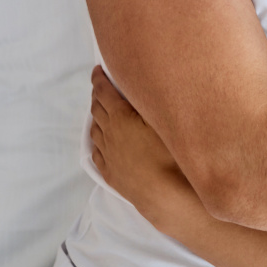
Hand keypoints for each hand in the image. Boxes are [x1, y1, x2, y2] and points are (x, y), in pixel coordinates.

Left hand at [89, 66, 202, 229]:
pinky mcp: (111, 174)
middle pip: (97, 110)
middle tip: (101, 86)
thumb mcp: (165, 121)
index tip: (97, 70)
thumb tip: (145, 84)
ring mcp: (108, 156)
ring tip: (101, 111)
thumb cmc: (171, 155)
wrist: (166, 196)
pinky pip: (98, 152)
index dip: (99, 79)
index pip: (104, 93)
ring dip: (97, 117)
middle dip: (97, 95)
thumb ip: (152, 101)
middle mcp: (110, 135)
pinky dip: (98, 141)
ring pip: (95, 131)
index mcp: (121, 118)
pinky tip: (102, 141)